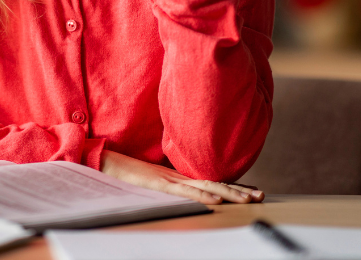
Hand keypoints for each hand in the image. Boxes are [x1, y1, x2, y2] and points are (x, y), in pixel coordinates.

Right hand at [101, 150, 263, 204]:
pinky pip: (183, 191)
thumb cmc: (119, 173)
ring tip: (249, 200)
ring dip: (229, 194)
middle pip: (213, 183)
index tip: (251, 192)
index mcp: (173, 177)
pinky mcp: (157, 184)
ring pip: (204, 187)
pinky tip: (217, 200)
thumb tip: (177, 194)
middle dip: (238, 191)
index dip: (230, 187)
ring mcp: (167, 180)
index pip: (208, 182)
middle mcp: (175, 177)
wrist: (99, 160)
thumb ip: (162, 186)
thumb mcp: (146, 182)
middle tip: (261, 196)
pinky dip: (201, 195)